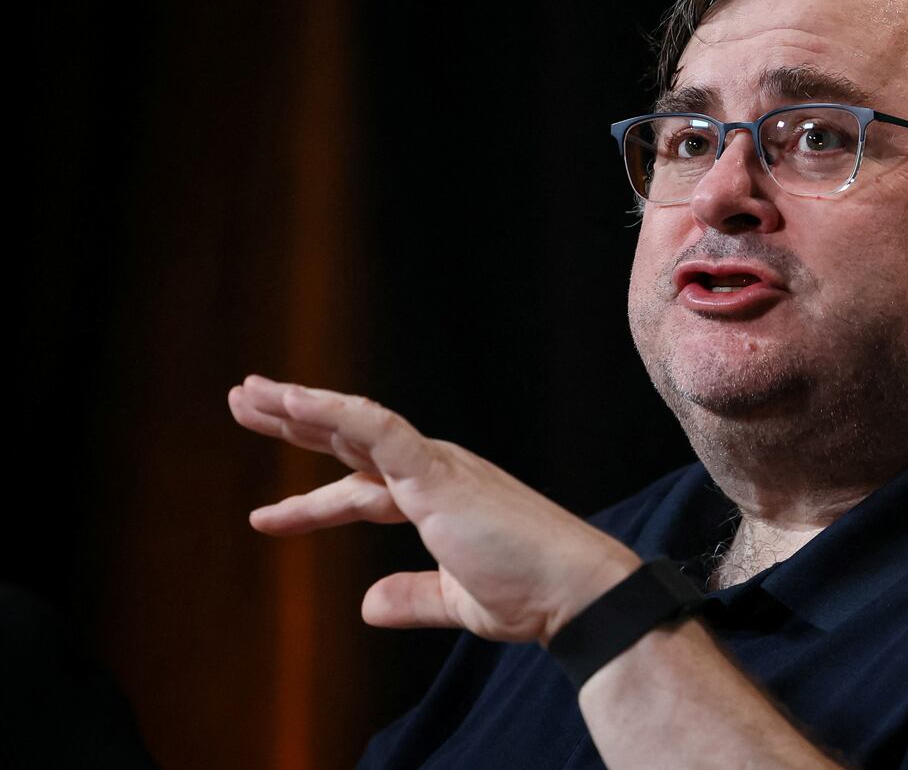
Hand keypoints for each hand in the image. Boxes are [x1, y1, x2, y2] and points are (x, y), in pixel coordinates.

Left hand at [230, 375, 639, 643]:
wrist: (572, 591)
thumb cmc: (530, 593)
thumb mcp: (456, 599)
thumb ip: (412, 596)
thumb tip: (367, 604)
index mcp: (438, 498)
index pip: (362, 490)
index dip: (311, 504)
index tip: (266, 518)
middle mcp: (434, 472)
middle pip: (350, 441)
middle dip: (296, 422)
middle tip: (245, 401)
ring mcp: (434, 467)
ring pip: (355, 425)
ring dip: (299, 407)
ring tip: (248, 393)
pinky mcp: (436, 471)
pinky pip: (376, 429)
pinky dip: (333, 413)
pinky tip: (293, 403)